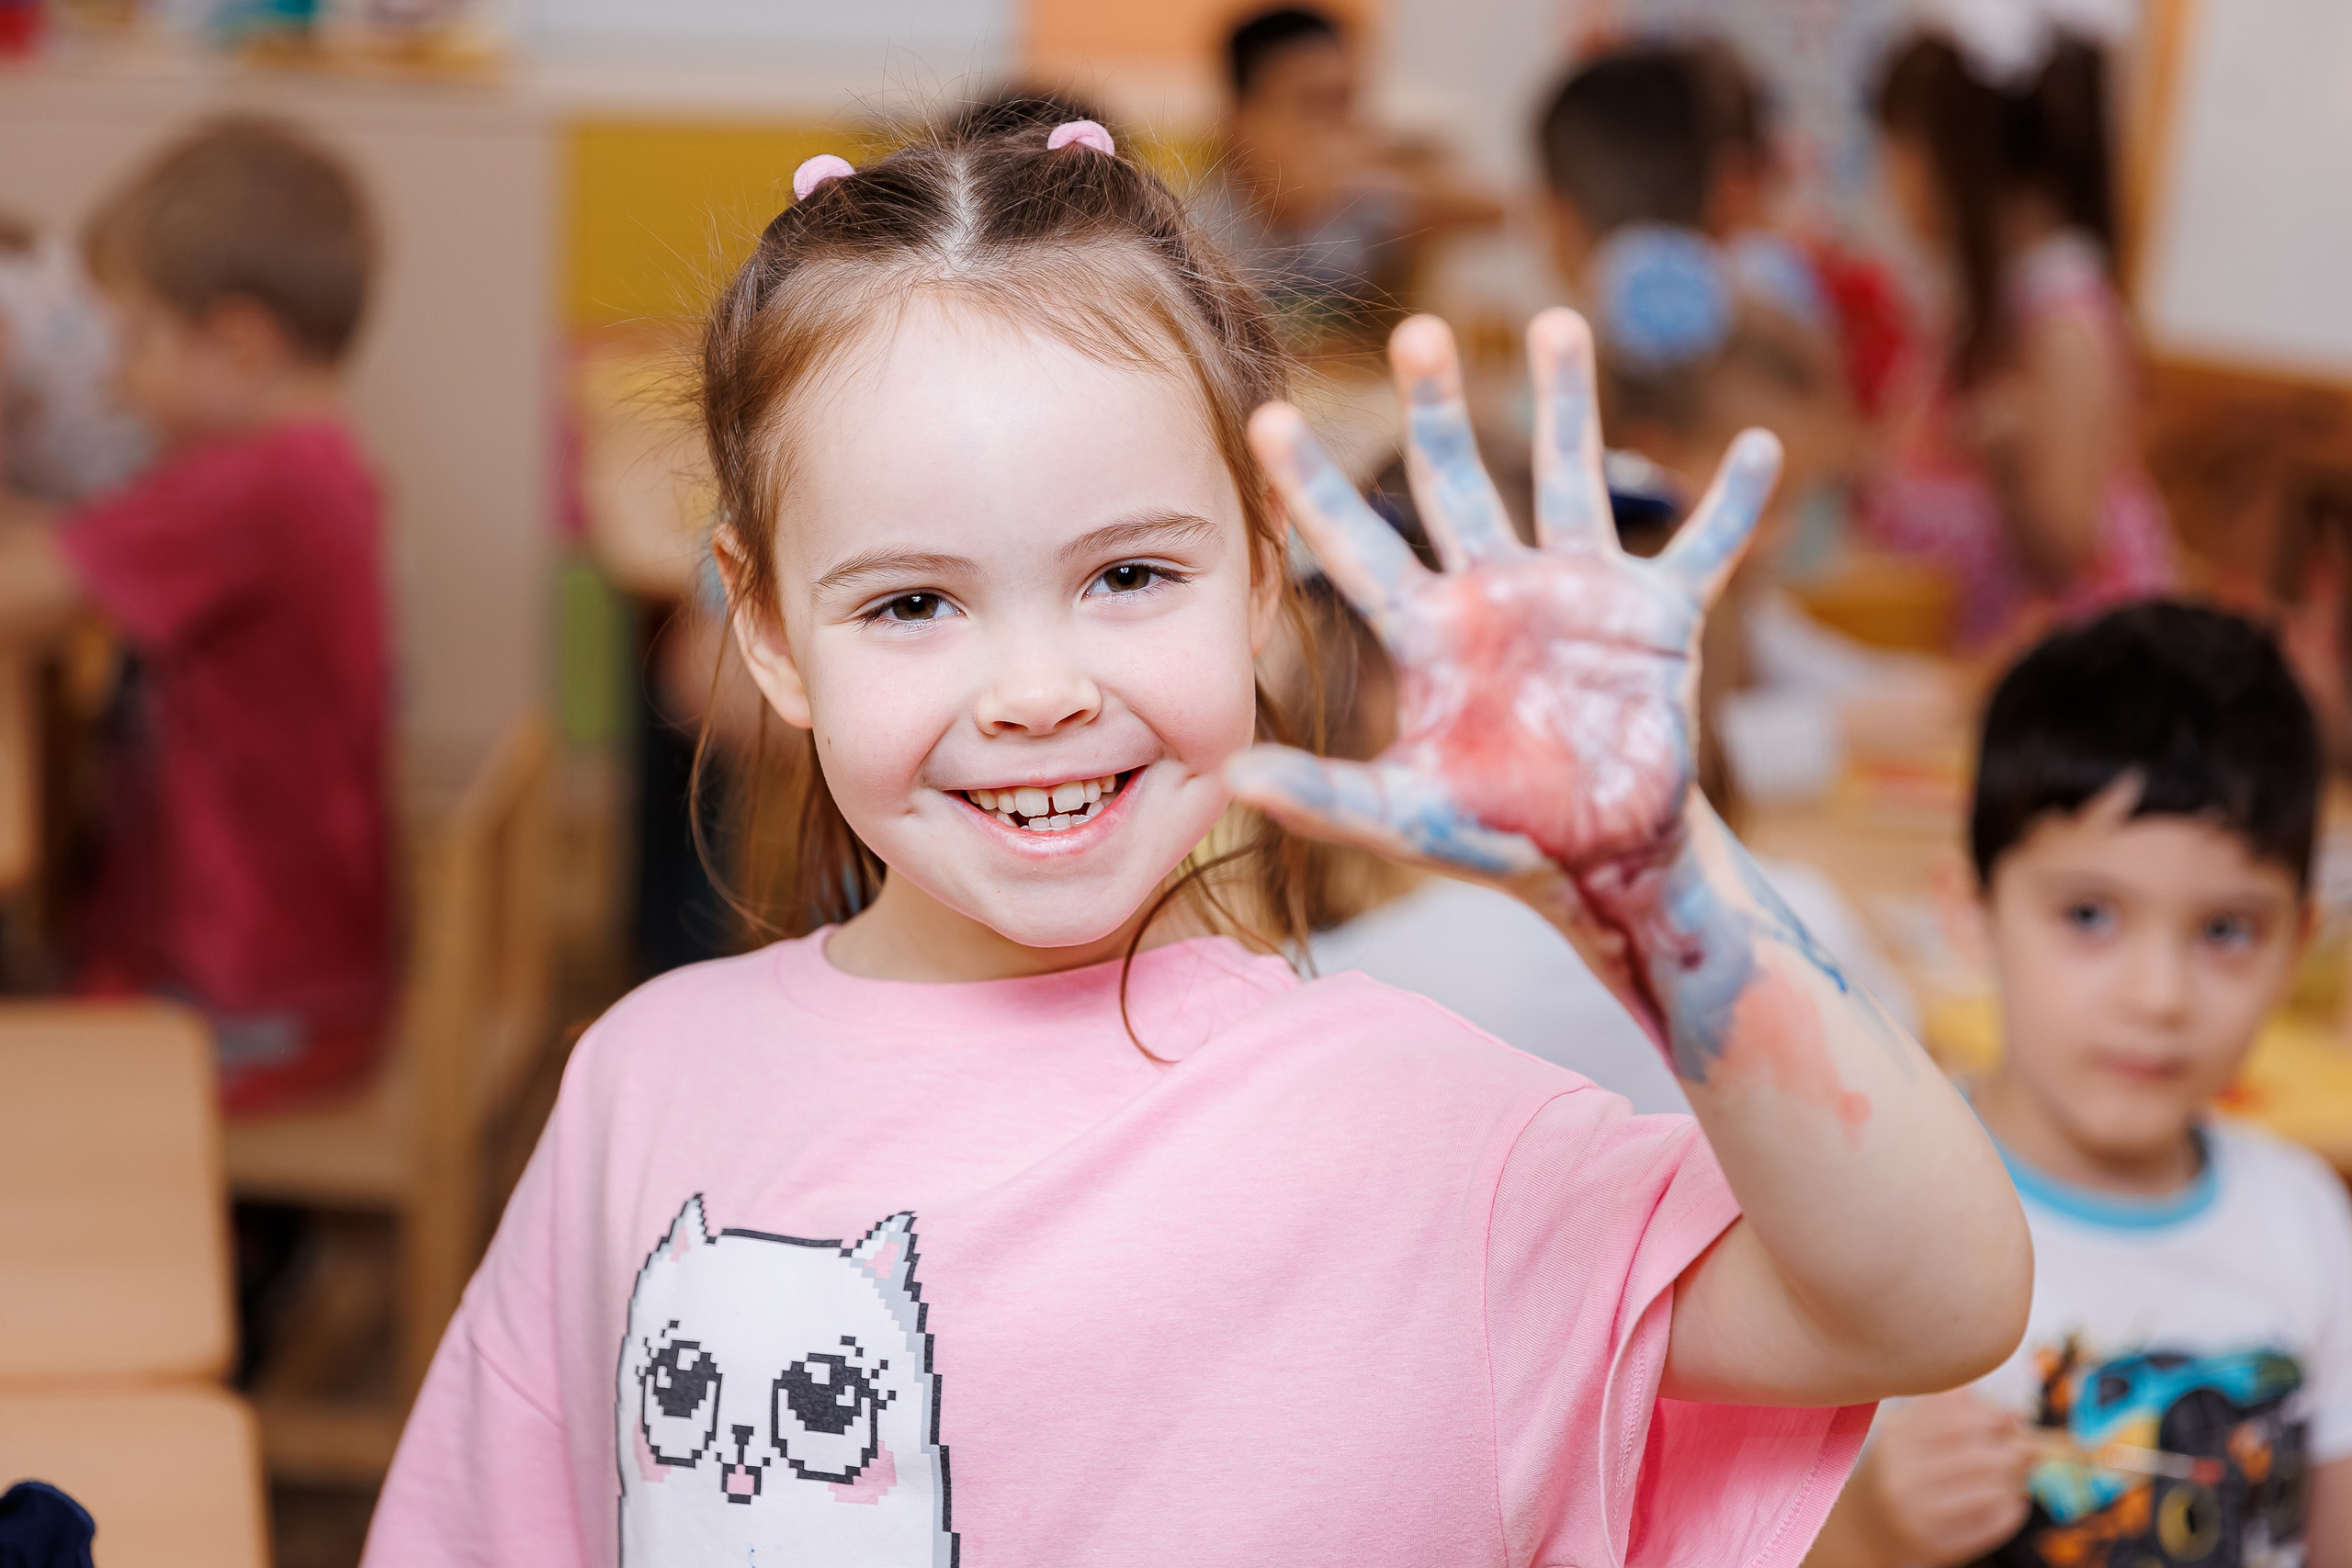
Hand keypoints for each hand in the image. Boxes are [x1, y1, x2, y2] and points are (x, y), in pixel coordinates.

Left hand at [1225, 310, 1778, 1015]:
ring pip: (1569, 477)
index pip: (1356, 546)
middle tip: (1418, 331)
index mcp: (1429, 633)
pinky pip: (1704, 549)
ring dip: (1568, 402)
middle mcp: (1496, 593)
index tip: (1267, 419)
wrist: (1601, 864)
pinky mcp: (1659, 617)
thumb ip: (1325, 797)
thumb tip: (1234, 780)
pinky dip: (1734, 506)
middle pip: (1456, 480)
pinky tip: (1760, 448)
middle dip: (1437, 408)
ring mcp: (1579, 595)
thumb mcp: (1406, 819)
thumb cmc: (1497, 838)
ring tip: (1556, 323)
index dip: (1313, 486)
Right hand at [1855, 1391, 2034, 1567]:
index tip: (2012, 1420)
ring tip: (2016, 1475)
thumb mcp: (1907, 1432)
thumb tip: (2010, 1412)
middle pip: (1978, 1458)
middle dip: (2012, 1452)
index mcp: (1894, 1440)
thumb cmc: (1895, 1469)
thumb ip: (1948, 1411)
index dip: (1994, 1418)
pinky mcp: (1936, 1547)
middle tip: (2026, 1449)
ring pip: (1990, 1493)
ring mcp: (1918, 1516)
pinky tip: (2009, 1500)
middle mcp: (1901, 1477)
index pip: (1957, 1421)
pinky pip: (1992, 1526)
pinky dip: (2011, 1510)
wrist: (1863, 1525)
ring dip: (2014, 1481)